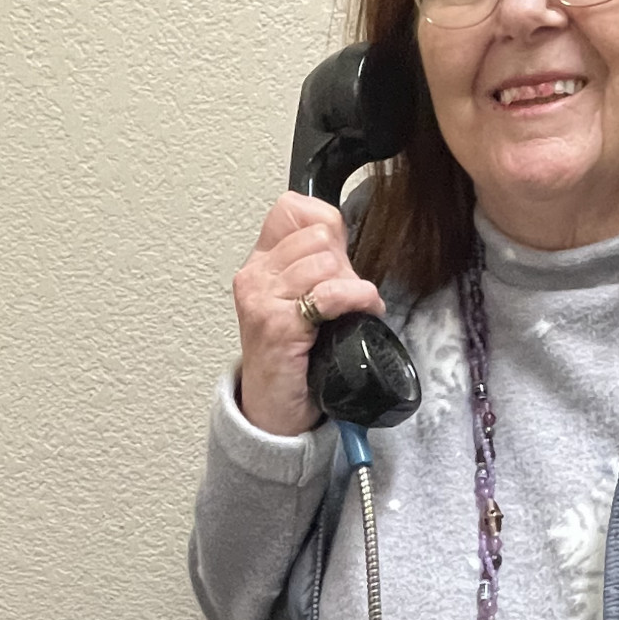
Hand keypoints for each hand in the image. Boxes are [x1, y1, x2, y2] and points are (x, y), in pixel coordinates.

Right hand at [232, 193, 385, 437]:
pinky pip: (330, 294)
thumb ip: (315, 265)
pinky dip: (357, 299)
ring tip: (351, 307)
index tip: (336, 256)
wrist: (273, 410)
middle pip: (317, 235)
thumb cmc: (291, 358)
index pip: (292, 208)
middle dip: (342, 262)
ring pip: (325, 261)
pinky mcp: (279, 325)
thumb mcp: (297, 301)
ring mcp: (263, 300)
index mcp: (258, 264)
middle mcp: (255, 277)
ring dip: (351, 284)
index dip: (325, 225)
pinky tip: (364, 311)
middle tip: (345, 293)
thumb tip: (341, 238)